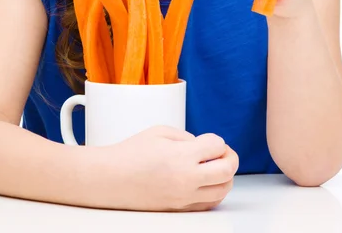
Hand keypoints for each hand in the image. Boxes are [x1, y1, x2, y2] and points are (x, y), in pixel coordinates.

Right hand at [105, 125, 238, 211]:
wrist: (112, 178)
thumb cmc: (131, 153)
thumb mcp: (160, 132)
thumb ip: (186, 137)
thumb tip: (204, 146)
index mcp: (182, 156)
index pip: (217, 146)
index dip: (216, 140)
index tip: (209, 140)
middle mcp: (187, 179)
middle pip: (227, 170)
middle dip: (230, 157)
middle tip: (223, 152)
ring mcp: (184, 197)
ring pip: (223, 190)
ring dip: (225, 176)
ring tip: (215, 167)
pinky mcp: (179, 209)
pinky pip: (209, 204)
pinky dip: (215, 192)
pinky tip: (207, 182)